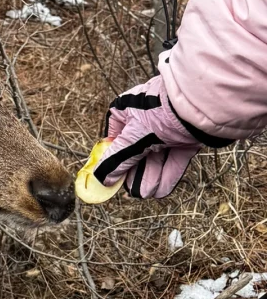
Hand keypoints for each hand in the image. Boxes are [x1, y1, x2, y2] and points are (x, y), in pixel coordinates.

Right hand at [94, 72, 219, 198]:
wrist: (197, 105)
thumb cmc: (160, 112)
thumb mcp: (134, 137)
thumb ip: (118, 159)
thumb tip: (101, 177)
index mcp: (126, 110)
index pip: (115, 136)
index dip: (113, 156)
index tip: (112, 175)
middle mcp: (145, 119)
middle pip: (136, 151)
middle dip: (135, 172)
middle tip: (132, 190)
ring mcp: (165, 129)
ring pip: (155, 157)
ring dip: (150, 176)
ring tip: (146, 194)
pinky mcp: (184, 138)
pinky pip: (172, 159)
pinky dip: (167, 174)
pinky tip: (161, 190)